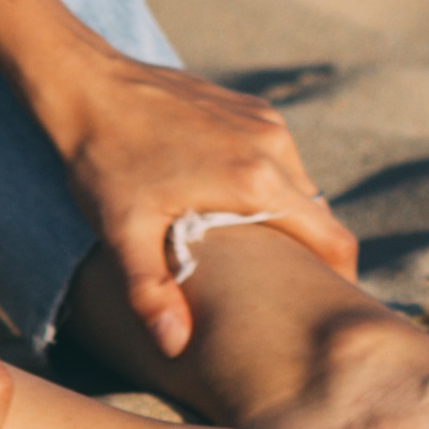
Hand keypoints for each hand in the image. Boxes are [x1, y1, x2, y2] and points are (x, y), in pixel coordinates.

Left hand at [50, 53, 360, 357]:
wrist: (88, 83)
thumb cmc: (104, 160)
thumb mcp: (123, 232)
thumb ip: (152, 291)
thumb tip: (175, 345)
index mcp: (258, 182)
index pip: (332, 240)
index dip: (340, 280)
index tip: (328, 307)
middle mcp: (274, 146)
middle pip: (319, 215)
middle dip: (309, 254)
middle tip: (281, 291)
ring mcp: (264, 121)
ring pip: (298, 184)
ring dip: (285, 217)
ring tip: (253, 251)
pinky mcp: (249, 107)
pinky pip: (277, 156)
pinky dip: (267, 184)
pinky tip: (229, 203)